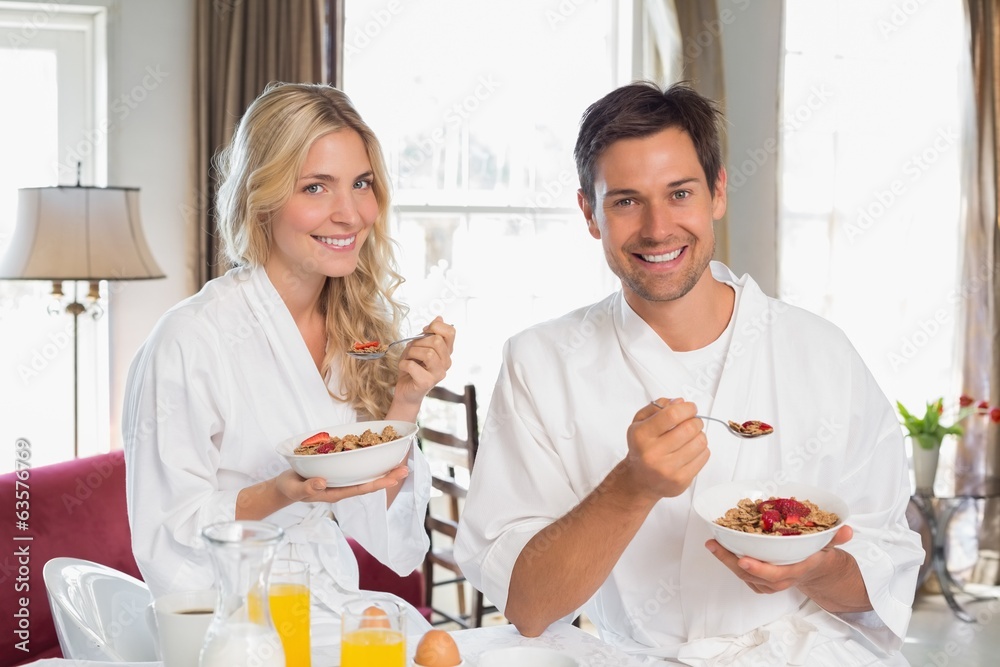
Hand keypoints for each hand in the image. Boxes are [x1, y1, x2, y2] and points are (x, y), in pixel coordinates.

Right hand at [274, 464, 408, 503]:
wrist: (284, 485)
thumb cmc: (291, 489)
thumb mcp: (296, 489)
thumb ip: (308, 488)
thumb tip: (323, 482)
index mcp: (336, 492)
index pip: (361, 488)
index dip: (378, 484)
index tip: (393, 479)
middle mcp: (343, 484)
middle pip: (369, 480)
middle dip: (387, 475)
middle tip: (405, 468)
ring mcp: (341, 476)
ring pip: (365, 471)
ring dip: (381, 466)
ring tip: (398, 458)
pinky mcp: (337, 467)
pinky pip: (355, 462)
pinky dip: (367, 456)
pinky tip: (377, 448)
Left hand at [392, 316, 455, 406]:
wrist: (406, 391)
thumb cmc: (412, 368)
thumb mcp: (419, 347)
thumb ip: (429, 334)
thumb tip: (439, 318)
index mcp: (446, 352)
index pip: (451, 332)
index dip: (435, 327)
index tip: (423, 332)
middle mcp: (446, 363)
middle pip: (437, 341)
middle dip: (419, 342)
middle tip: (411, 350)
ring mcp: (439, 374)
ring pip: (428, 353)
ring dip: (411, 353)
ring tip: (408, 358)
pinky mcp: (427, 382)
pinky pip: (413, 366)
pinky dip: (403, 364)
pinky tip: (403, 367)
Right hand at [621, 398, 709, 500]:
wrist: (640, 480)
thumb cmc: (642, 448)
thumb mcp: (639, 423)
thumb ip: (656, 407)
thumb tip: (679, 402)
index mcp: (641, 435)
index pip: (672, 415)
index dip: (687, 408)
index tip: (690, 408)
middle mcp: (653, 453)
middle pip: (689, 428)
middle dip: (695, 421)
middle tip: (691, 422)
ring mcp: (668, 469)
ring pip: (700, 442)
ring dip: (699, 435)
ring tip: (689, 438)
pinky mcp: (681, 480)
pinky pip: (704, 456)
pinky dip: (701, 450)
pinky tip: (690, 450)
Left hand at [706, 524, 853, 594]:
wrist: (815, 572)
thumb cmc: (817, 554)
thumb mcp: (828, 545)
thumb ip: (836, 537)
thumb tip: (847, 529)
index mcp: (796, 570)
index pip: (776, 574)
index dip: (759, 569)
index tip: (743, 559)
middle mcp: (781, 579)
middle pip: (752, 575)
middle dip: (731, 562)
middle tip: (714, 545)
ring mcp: (769, 583)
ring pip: (744, 576)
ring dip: (726, 561)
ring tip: (711, 544)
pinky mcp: (761, 582)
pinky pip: (742, 575)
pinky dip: (730, 563)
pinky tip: (719, 549)